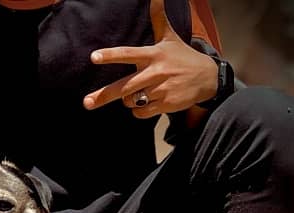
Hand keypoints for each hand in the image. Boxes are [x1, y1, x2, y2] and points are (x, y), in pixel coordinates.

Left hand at [83, 0, 217, 117]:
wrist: (207, 78)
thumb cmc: (182, 57)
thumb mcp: (170, 37)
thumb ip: (158, 18)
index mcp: (153, 55)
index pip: (128, 54)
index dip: (110, 55)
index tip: (93, 57)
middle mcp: (156, 72)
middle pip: (124, 86)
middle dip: (104, 96)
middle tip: (86, 103)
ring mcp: (161, 90)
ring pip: (131, 101)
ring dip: (129, 101)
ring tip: (141, 92)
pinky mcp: (166, 105)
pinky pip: (140, 113)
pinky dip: (139, 111)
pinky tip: (149, 103)